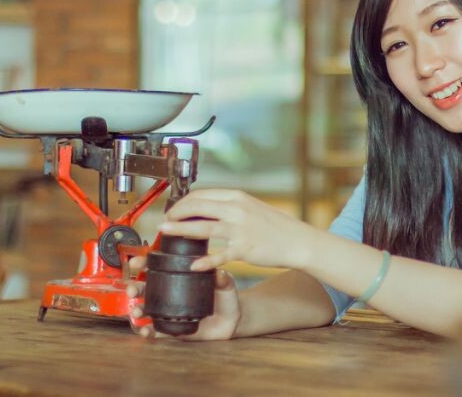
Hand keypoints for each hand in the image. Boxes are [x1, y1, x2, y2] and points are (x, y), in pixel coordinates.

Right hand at [126, 267, 240, 340]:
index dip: (144, 264)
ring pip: (146, 309)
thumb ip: (223, 279)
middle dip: (134, 288)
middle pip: (145, 288)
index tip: (136, 263)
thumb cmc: (226, 297)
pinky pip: (155, 330)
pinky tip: (144, 330)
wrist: (232, 320)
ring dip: (136, 309)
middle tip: (132, 290)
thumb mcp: (226, 284)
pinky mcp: (172, 327)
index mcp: (180, 276)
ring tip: (137, 311)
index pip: (158, 267)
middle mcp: (170, 293)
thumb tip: (219, 273)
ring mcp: (169, 310)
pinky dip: (146, 331)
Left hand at [158, 189, 312, 270]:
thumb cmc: (274, 226)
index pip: (202, 195)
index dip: (182, 202)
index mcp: (238, 197)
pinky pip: (220, 255)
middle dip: (176, 213)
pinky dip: (205, 261)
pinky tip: (194, 265)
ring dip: (180, 229)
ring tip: (166, 232)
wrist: (297, 240)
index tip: (173, 210)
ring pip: (203, 227)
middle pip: (197, 207)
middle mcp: (237, 210)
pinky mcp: (245, 248)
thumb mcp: (251, 207)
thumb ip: (230, 206)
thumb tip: (205, 208)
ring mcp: (240, 229)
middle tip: (164, 222)